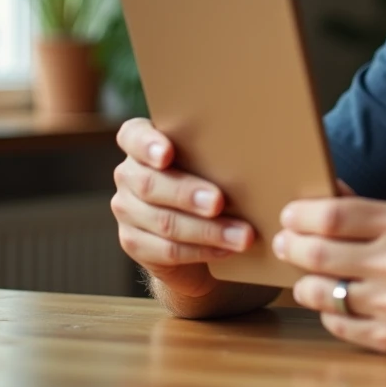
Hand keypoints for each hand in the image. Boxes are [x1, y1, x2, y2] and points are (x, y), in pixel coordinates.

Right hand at [111, 117, 256, 298]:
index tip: (167, 153)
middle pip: (150, 184)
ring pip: (164, 221)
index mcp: (143, 144)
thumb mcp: (212, 162)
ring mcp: (127, 210)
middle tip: (219, 202)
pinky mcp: (134, 242)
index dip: (148, 144)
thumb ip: (217, 153)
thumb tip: (258, 152)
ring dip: (207, 230)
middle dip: (188, 194)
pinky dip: (202, 250)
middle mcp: (129, 174)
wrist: (194, 232)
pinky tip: (227, 249)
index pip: (133, 135)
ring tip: (242, 235)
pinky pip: (167, 250)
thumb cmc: (211, 180)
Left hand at [273, 197, 385, 353]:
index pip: (333, 215)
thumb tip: (320, 192)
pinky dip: (329, 311)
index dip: (300, 215)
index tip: (288, 216)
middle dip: (292, 246)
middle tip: (285, 243)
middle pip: (319, 253)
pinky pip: (337, 324)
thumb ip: (365, 207)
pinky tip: (337, 300)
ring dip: (305, 283)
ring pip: (321, 293)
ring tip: (308, 276)